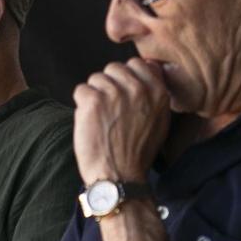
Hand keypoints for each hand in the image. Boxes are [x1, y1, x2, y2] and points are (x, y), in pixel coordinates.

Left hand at [73, 59, 171, 184]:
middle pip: (113, 69)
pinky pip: (81, 90)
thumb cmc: (137, 153)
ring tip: (102, 120)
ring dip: (94, 97)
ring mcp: (114, 93)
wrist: (119, 177)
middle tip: (110, 111)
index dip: (125, 78)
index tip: (123, 96)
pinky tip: (90, 123)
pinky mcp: (93, 101)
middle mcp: (138, 88)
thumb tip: (147, 67)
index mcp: (157, 91)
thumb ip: (154, 92)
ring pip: (95, 79)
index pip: (136, 64)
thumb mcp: (160, 120)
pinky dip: (81, 106)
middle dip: (109, 86)